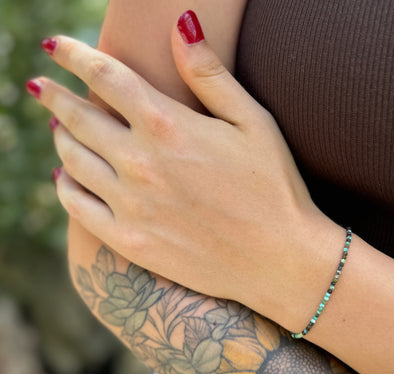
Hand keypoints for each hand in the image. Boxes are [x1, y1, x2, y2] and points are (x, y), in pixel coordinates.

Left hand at [29, 11, 342, 325]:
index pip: (105, 76)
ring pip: (72, 160)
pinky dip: (65, 187)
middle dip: (56, 96)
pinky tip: (66, 179)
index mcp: (169, 125)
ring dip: (60, 137)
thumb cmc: (275, 187)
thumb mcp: (253, 122)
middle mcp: (140, 162)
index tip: (56, 47)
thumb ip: (211, 75)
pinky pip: (77, 207)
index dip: (75, 55)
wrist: (282, 259)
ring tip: (59, 128)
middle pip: (77, 117)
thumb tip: (182, 25)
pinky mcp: (129, 241)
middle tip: (42, 88)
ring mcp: (130, 204)